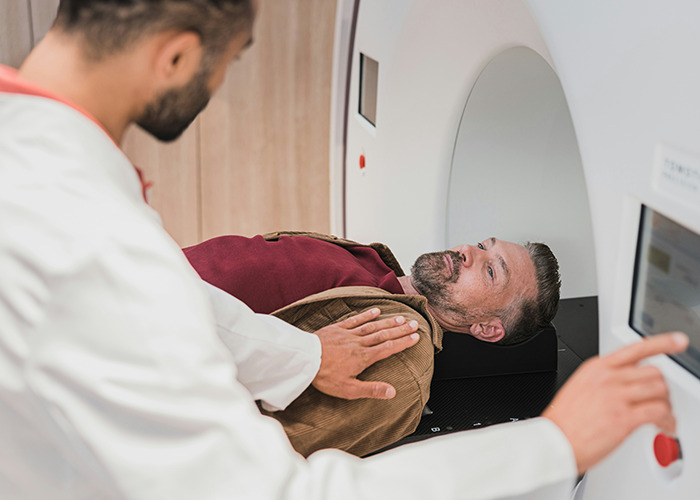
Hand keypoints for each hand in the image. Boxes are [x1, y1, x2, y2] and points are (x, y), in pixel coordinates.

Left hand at [311, 307, 419, 399]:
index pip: (388, 348)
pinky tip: (376, 311)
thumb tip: (392, 392)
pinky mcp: (337, 328)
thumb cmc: (325, 377)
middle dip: (400, 330)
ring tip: (401, 318)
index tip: (416, 337)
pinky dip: (367, 315)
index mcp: (364, 357)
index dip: (403, 343)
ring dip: (388, 322)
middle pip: (384, 335)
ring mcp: (348, 334)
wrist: (305, 359)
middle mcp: (359, 343)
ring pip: (372, 326)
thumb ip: (371, 390)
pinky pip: (355, 319)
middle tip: (414, 324)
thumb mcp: (349, 390)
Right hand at [542, 331, 688, 473]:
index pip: (635, 348)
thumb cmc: (564, 421)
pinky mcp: (624, 417)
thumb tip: (628, 383)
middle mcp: (607, 377)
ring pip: (660, 390)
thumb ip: (604, 380)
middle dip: (663, 389)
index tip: (678, 341)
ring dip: (667, 406)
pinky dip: (668, 421)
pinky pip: (659, 412)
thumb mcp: (580, 387)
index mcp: (596, 367)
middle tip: (661, 402)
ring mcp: (615, 396)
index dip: (662, 343)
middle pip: (653, 372)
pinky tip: (664, 427)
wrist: (554, 442)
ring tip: (663, 418)